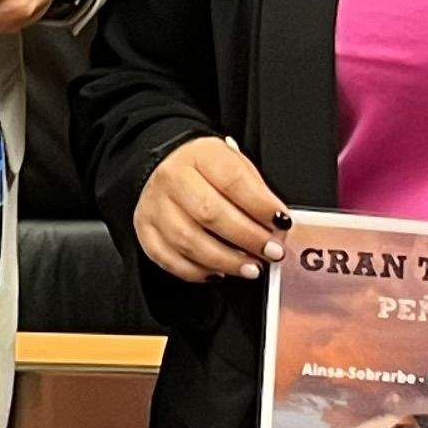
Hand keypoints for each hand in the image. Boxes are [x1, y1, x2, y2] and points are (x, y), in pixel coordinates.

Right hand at [135, 136, 289, 285]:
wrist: (165, 165)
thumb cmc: (206, 170)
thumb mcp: (235, 165)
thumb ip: (255, 192)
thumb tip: (277, 224)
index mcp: (200, 155)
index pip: (232, 180)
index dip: (260, 205)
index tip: (282, 222)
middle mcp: (172, 178)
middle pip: (210, 213)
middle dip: (248, 238)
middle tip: (272, 252)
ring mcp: (155, 206)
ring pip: (188, 241)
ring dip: (226, 261)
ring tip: (251, 268)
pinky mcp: (145, 230)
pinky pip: (169, 259)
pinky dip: (197, 271)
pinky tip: (219, 272)